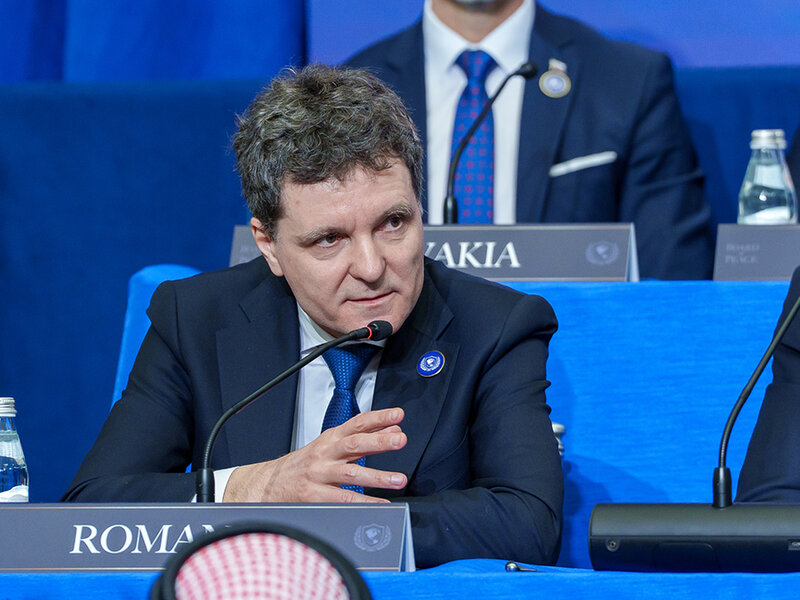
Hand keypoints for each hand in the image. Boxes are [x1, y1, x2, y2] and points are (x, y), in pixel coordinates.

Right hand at [223, 407, 406, 502]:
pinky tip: (380, 504)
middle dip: (378, 441)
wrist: (267, 484)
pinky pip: (341, 500)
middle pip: (353, 444)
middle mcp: (325, 454)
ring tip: (398, 479)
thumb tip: (392, 430)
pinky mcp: (313, 496)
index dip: (377, 418)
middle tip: (400, 440)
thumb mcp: (331, 446)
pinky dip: (363, 503)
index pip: (356, 424)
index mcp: (330, 439)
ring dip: (377, 476)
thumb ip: (363, 438)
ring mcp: (319, 475)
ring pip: (350, 474)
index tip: (397, 415)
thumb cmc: (303, 465)